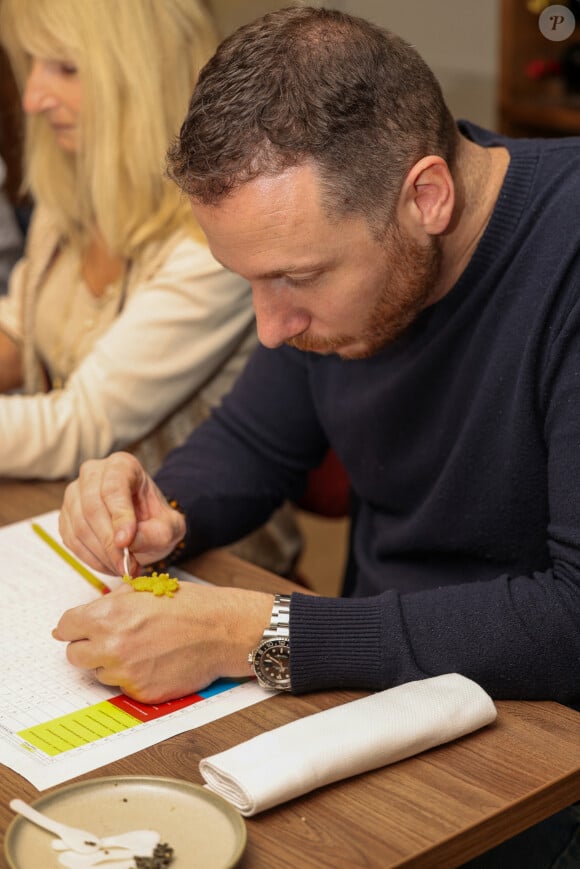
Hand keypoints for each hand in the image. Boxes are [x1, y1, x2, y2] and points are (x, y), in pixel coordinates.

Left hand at [52, 582, 273, 702]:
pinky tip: (154, 661)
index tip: (78, 628)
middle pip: (74, 655)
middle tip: (109, 639)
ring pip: (99, 672)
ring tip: (141, 648)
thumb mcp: (144, 590)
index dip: (73, 626)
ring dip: (111, 662)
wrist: (221, 631)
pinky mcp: (140, 692)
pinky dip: (133, 676)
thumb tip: (84, 616)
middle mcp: (111, 645)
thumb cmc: (188, 606)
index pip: (65, 627)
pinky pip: (123, 687)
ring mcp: (126, 672)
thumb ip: (111, 604)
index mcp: (108, 615)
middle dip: (87, 646)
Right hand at [59, 452, 186, 574]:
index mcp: (122, 465)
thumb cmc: (157, 521)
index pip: (114, 487)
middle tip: (127, 566)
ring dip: (101, 555)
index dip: (119, 515)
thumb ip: (155, 533)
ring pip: (79, 527)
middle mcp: (93, 474)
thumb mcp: (170, 527)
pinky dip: (91, 559)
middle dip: (109, 543)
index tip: (127, 541)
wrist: (145, 527)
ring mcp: (74, 494)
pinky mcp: (65, 517)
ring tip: (124, 568)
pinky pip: (71, 541)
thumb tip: (127, 542)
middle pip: (92, 508)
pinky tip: (110, 565)